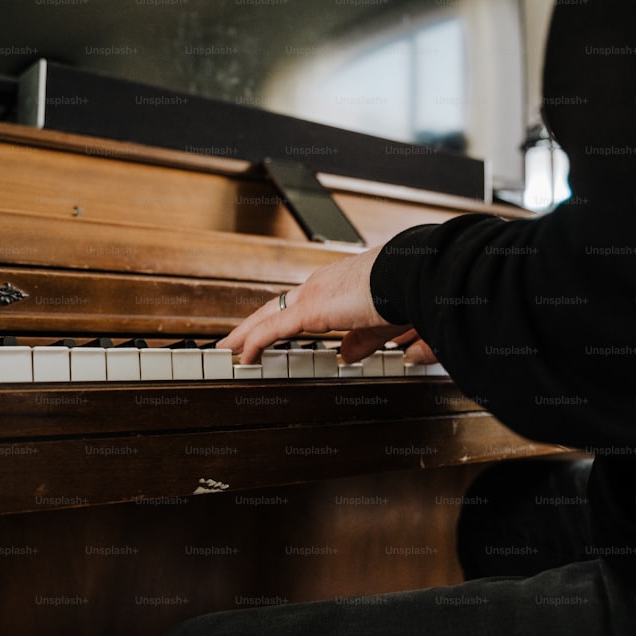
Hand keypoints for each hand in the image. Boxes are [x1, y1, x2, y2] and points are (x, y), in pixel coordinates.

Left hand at [217, 246, 434, 364]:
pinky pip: (272, 330)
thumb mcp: (380, 327)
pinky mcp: (310, 309)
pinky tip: (241, 358)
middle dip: (251, 325)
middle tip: (232, 340)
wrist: (409, 277)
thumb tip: (348, 356)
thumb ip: (362, 343)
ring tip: (226, 350)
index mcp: (335, 286)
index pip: (298, 305)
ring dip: (244, 334)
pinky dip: (253, 344)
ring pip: (265, 316)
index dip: (279, 321)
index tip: (267, 334)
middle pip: (273, 308)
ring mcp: (311, 295)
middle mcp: (318, 285)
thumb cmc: (404, 295)